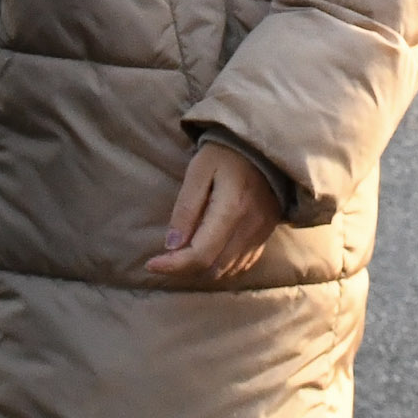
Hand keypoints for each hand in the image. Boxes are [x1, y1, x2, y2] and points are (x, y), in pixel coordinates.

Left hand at [146, 141, 279, 283]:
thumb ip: (186, 208)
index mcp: (231, 209)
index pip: (201, 253)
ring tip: (185, 255)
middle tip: (166, 258)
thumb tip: (172, 245)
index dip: (174, 265)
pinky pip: (243, 264)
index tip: (151, 264)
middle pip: (214, 268)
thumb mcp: (198, 171)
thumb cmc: (225, 154)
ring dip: (203, 269)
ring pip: (228, 271)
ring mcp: (261, 233)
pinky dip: (222, 267)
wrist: (262, 147)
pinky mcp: (266, 234)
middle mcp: (249, 227)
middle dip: (186, 269)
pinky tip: (209, 254)